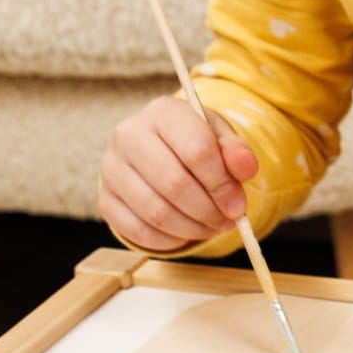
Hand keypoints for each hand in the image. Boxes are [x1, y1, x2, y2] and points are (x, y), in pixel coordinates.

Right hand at [99, 93, 259, 252]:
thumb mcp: (221, 140)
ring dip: (192, 228)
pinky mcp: (105, 199)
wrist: (160, 153)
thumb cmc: (194, 144)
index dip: (222, 184)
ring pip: (156, 211)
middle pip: (174, 183)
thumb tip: (246, 167)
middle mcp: (129, 135)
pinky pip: (138, 230)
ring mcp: (111, 168)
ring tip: (210, 227)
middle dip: (208, 210)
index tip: (238, 205)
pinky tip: (185, 234)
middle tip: (226, 221)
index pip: (196, 150)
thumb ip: (237, 152)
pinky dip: (168, 240)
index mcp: (163, 112)